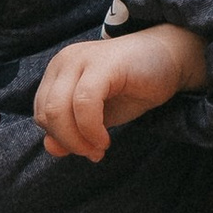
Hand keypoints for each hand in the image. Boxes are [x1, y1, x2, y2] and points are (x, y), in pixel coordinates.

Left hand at [33, 20, 208, 161]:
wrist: (171, 60)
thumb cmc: (133, 87)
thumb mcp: (97, 116)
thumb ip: (72, 131)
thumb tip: (50, 148)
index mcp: (58, 72)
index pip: (41, 112)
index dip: (60, 139)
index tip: (87, 150)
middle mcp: (64, 62)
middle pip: (46, 113)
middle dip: (68, 142)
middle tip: (94, 152)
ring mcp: (82, 59)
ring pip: (58, 109)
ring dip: (77, 139)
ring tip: (100, 146)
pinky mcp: (103, 64)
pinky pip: (84, 103)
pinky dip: (90, 129)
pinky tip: (105, 139)